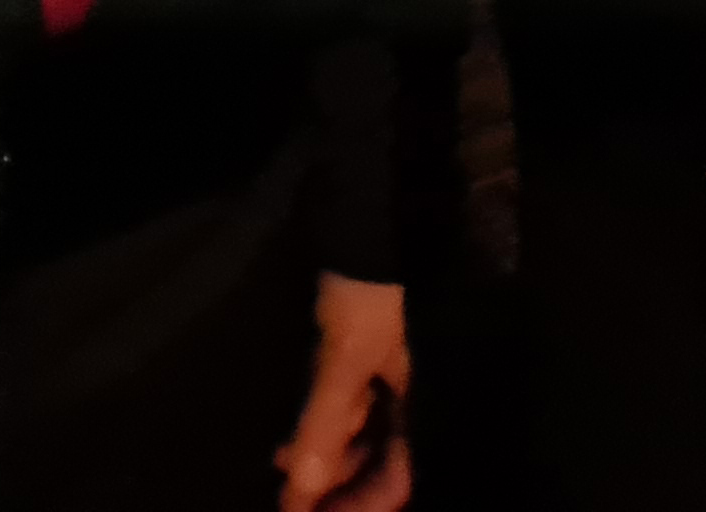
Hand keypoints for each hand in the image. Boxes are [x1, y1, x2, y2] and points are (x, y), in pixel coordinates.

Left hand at [274, 271, 412, 511]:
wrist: (364, 221)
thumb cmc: (367, 294)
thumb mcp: (344, 361)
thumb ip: (323, 426)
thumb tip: (299, 494)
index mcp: (422, 404)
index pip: (398, 479)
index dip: (359, 507)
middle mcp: (409, 398)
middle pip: (378, 463)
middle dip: (334, 486)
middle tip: (291, 501)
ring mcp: (385, 378)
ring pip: (359, 437)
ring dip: (321, 457)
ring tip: (282, 468)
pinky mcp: (361, 357)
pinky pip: (345, 409)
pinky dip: (320, 428)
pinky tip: (291, 440)